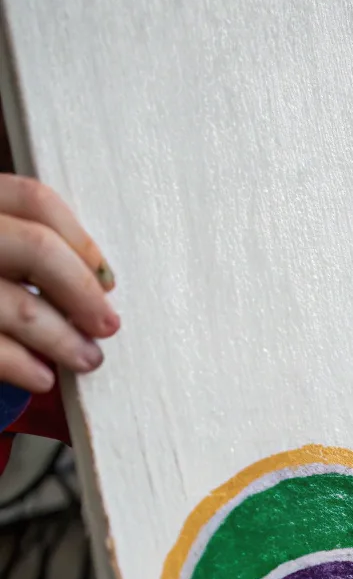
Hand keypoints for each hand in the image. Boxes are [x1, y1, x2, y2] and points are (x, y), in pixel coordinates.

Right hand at [0, 174, 117, 393]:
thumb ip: (19, 247)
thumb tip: (99, 282)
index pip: (34, 200)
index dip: (80, 240)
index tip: (107, 280)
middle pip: (35, 247)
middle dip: (82, 291)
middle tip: (107, 326)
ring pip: (18, 306)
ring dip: (64, 339)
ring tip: (87, 359)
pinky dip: (22, 365)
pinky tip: (42, 377)